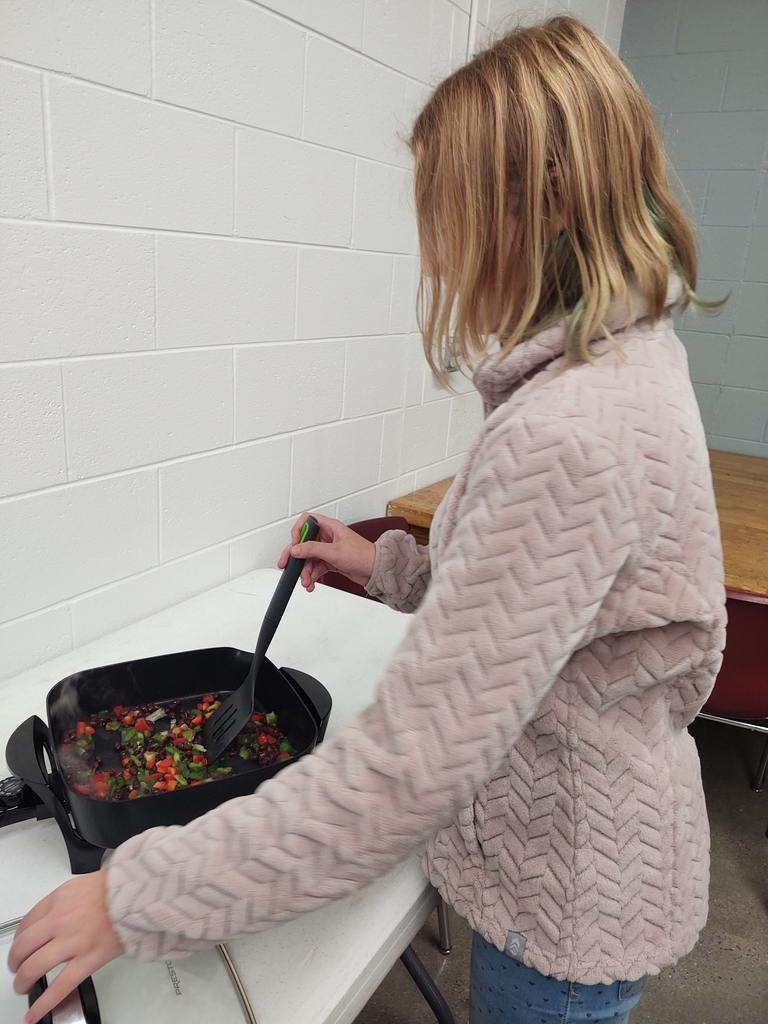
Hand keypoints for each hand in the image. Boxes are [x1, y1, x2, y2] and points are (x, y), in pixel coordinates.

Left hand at [8, 871, 124, 1023]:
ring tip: (23, 987)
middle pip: (23, 947)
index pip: (25, 924)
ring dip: (23, 981)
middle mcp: (60, 920)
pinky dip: (43, 1004)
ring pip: (34, 967)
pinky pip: (60, 986)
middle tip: (17, 969)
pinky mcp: (89, 959)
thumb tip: (50, 922)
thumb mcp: (82, 886)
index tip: (21, 948)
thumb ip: (62, 903)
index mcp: (59, 899)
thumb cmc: (118, 888)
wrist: (143, 892)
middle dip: (15, 962)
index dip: (19, 940)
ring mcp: (73, 941)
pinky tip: (34, 1014)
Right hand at [277, 512, 375, 592]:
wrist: (376, 570)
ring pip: (309, 558)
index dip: (298, 531)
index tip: (294, 543)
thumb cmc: (363, 555)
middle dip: (295, 556)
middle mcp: (328, 537)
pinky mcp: (330, 562)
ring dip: (305, 571)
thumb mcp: (335, 552)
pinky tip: (311, 582)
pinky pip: (315, 567)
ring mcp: (328, 550)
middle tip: (286, 565)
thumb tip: (296, 548)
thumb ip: (313, 549)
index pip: (307, 521)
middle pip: (304, 543)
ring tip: (306, 580)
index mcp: (330, 527)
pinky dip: (312, 575)